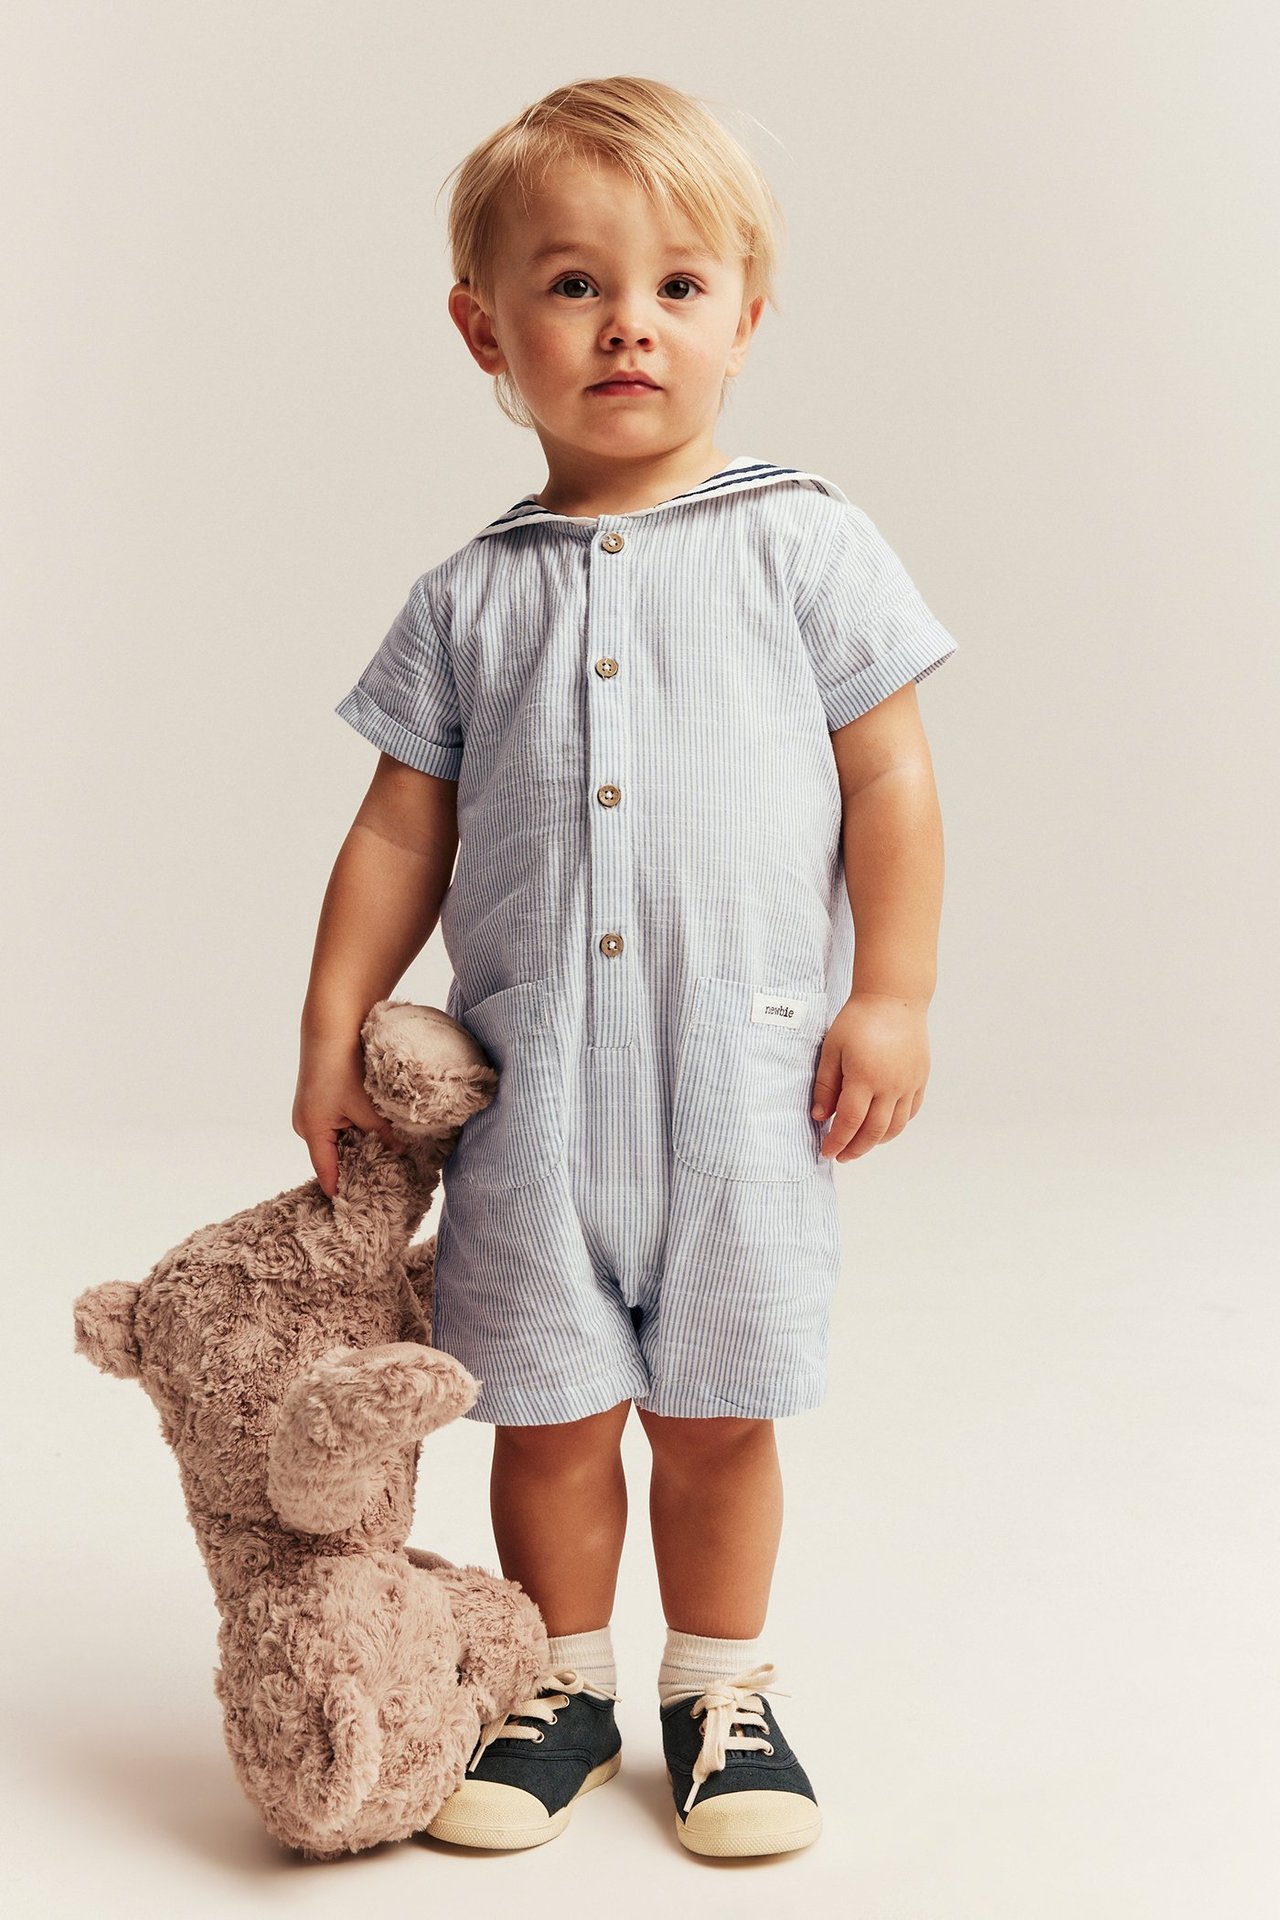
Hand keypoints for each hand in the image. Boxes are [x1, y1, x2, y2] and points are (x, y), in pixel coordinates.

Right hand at [292, 1030, 407, 1198]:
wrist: (333, 1025)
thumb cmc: (343, 1065)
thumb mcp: (368, 1106)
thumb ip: (384, 1133)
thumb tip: (402, 1151)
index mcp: (311, 1130)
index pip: (326, 1172)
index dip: (342, 1190)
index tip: (356, 1212)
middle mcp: (306, 1124)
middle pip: (333, 1157)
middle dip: (356, 1166)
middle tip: (383, 1182)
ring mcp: (312, 1112)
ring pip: (338, 1139)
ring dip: (358, 1144)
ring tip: (384, 1157)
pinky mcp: (321, 1100)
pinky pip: (338, 1124)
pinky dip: (355, 1129)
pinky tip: (375, 1131)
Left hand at [810, 991, 930, 1162]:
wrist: (894, 999)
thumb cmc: (859, 1019)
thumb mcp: (832, 1049)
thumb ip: (826, 1085)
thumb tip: (819, 1116)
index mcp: (865, 1078)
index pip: (848, 1122)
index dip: (836, 1141)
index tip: (826, 1151)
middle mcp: (890, 1086)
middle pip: (873, 1132)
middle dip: (855, 1149)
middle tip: (842, 1156)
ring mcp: (909, 1084)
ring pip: (895, 1127)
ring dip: (876, 1141)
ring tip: (860, 1144)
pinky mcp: (920, 1079)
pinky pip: (910, 1112)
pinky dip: (896, 1125)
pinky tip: (882, 1127)